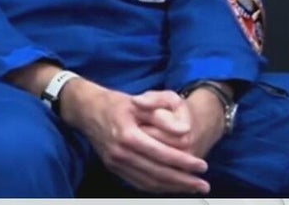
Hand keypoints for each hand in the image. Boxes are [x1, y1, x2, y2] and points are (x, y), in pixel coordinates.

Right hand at [63, 81, 209, 193]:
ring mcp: (114, 162)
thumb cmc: (115, 103)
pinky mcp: (112, 167)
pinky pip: (137, 183)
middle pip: (157, 173)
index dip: (184, 162)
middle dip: (183, 181)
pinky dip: (156, 187)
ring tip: (192, 188)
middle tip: (203, 184)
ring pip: (148, 182)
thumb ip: (162, 115)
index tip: (202, 166)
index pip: (161, 154)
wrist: (85, 109)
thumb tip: (184, 131)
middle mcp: (119, 152)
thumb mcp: (140, 101)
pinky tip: (171, 186)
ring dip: (172, 188)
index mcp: (127, 135)